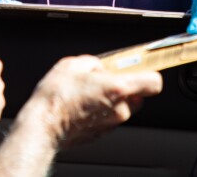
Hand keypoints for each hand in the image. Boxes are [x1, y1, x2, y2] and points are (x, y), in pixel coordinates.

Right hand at [24, 56, 162, 147]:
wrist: (43, 125)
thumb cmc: (56, 97)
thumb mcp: (74, 64)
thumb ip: (95, 63)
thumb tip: (100, 67)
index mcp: (117, 88)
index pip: (153, 83)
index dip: (149, 75)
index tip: (141, 70)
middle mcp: (119, 109)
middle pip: (138, 96)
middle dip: (125, 87)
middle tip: (106, 79)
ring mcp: (111, 124)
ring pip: (122, 108)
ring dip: (112, 100)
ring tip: (89, 92)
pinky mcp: (101, 134)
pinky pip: (109, 119)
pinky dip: (102, 111)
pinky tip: (84, 105)